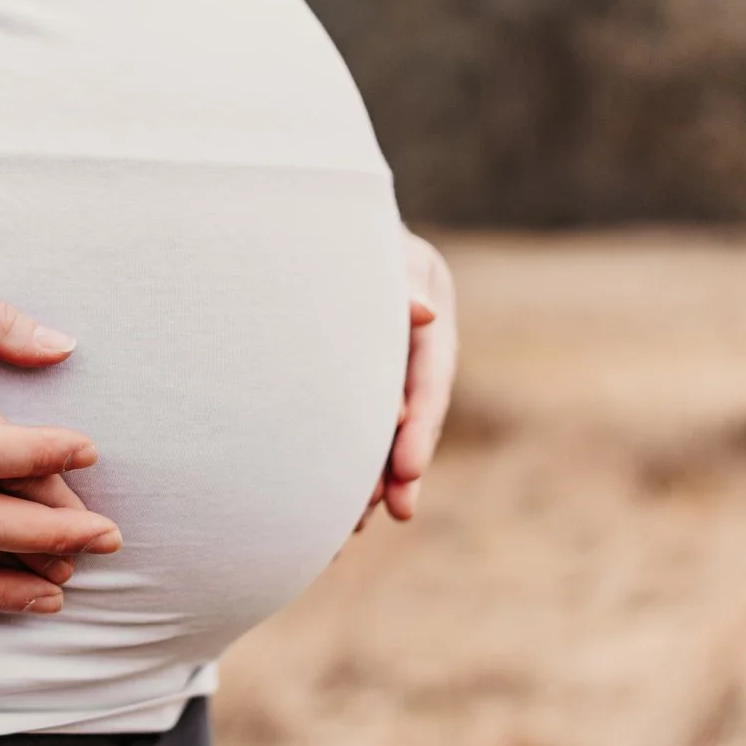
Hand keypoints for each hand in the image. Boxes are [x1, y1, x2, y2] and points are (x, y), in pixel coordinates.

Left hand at [361, 232, 457, 527]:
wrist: (314, 221)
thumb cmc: (344, 230)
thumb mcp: (376, 244)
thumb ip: (399, 281)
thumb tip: (420, 313)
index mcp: (430, 313)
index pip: (430, 376)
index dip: (422, 424)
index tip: (409, 469)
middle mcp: (415, 343)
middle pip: (413, 411)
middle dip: (403, 464)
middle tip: (396, 510)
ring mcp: (389, 360)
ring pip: (384, 426)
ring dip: (374, 474)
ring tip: (357, 524)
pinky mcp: (358, 375)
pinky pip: (355, 422)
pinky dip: (348, 462)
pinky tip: (335, 509)